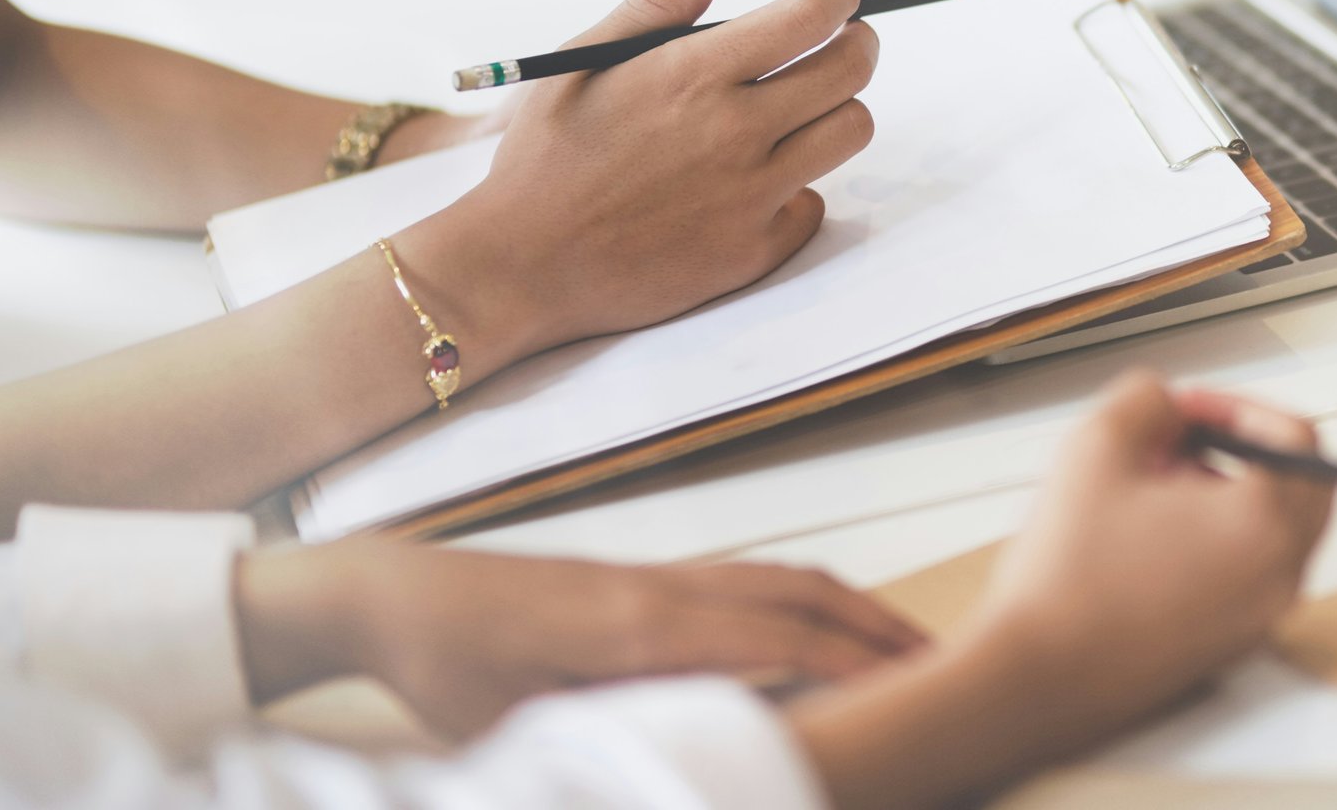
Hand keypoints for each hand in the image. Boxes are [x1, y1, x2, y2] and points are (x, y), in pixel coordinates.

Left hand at [236, 539, 927, 739]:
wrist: (395, 593)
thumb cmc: (445, 662)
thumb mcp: (515, 726)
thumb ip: (599, 738)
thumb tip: (662, 763)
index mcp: (640, 626)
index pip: (778, 637)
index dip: (852, 663)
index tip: (911, 687)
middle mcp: (663, 587)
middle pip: (802, 594)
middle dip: (878, 628)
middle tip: (942, 663)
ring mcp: (658, 573)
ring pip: (781, 577)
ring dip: (850, 608)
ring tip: (901, 644)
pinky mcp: (645, 576)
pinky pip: (748, 577)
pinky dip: (806, 597)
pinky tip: (820, 626)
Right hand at [392, 0, 879, 363]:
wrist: (520, 268)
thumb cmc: (544, 159)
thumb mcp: (582, 63)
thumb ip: (656, 5)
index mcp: (694, 75)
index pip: (810, 16)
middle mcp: (736, 132)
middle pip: (851, 71)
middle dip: (859, 43)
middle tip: (847, 40)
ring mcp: (752, 197)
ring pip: (850, 133)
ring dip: (839, 110)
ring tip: (806, 108)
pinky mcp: (753, 252)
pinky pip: (812, 205)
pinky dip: (797, 188)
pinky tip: (761, 182)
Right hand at [787, 373, 1331, 809]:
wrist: (1036, 677)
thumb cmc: (1067, 578)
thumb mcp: (1095, 446)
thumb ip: (1145, 398)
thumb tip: (1166, 403)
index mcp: (1264, 522)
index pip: (1295, 437)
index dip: (1236, 406)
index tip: (1185, 410)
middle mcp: (1278, 574)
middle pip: (1299, 486)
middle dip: (1240, 450)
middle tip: (1178, 443)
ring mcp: (1259, 617)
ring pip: (1271, 532)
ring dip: (1224, 496)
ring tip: (1150, 493)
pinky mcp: (1230, 646)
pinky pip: (1246, 576)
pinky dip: (1215, 544)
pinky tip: (1145, 541)